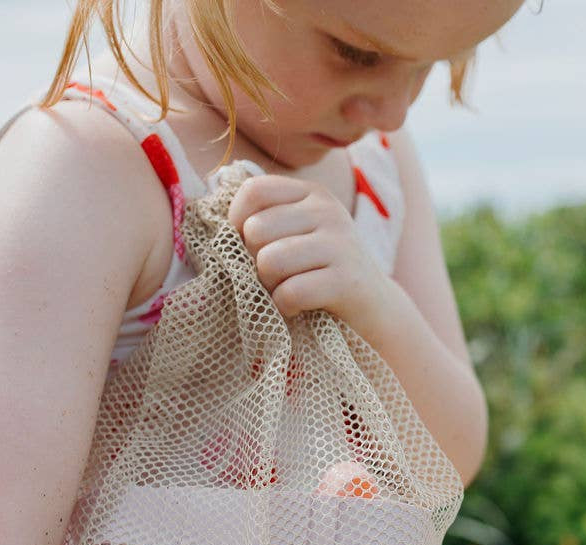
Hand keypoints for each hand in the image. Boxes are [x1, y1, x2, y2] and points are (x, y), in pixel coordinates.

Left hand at [227, 174, 392, 337]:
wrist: (376, 312)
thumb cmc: (322, 275)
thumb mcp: (297, 237)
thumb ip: (264, 222)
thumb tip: (210, 215)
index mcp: (311, 194)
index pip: (252, 191)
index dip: (236, 223)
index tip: (249, 248)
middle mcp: (327, 210)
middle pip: (255, 231)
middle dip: (254, 263)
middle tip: (275, 278)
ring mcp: (340, 243)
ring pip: (270, 262)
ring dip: (269, 287)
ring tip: (286, 292)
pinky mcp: (347, 280)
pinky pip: (291, 292)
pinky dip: (286, 308)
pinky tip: (300, 308)